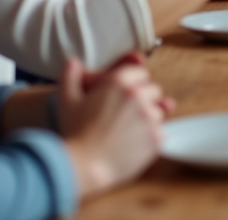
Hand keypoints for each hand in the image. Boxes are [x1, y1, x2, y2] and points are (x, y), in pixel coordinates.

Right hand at [58, 57, 169, 198]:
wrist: (83, 166)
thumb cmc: (74, 132)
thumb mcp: (67, 100)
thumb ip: (70, 76)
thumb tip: (73, 61)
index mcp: (119, 82)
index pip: (141, 72)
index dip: (133, 83)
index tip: (124, 95)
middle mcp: (139, 95)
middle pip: (154, 90)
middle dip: (144, 99)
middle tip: (126, 114)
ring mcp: (150, 117)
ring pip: (159, 112)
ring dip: (148, 118)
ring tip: (128, 130)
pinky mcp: (156, 137)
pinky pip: (160, 132)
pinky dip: (150, 137)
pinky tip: (133, 143)